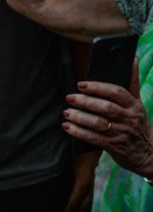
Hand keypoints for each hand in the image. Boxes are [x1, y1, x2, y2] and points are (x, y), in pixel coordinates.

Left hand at [61, 151, 98, 211]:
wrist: (98, 145)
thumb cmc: (80, 152)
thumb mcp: (68, 163)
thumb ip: (62, 175)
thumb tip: (49, 187)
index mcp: (83, 181)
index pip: (74, 201)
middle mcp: (92, 186)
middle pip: (83, 206)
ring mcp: (98, 186)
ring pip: (90, 204)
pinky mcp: (101, 184)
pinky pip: (94, 198)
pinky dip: (87, 206)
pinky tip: (82, 211)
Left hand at [62, 59, 152, 175]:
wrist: (147, 153)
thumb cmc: (137, 124)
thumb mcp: (138, 103)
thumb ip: (132, 82)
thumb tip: (133, 59)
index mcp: (134, 105)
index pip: (117, 93)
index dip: (98, 88)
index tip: (81, 85)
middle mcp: (129, 119)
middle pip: (106, 108)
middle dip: (86, 102)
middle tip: (70, 97)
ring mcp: (121, 133)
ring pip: (98, 123)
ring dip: (80, 117)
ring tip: (67, 112)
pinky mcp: (113, 146)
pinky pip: (93, 138)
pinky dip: (79, 132)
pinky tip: (67, 127)